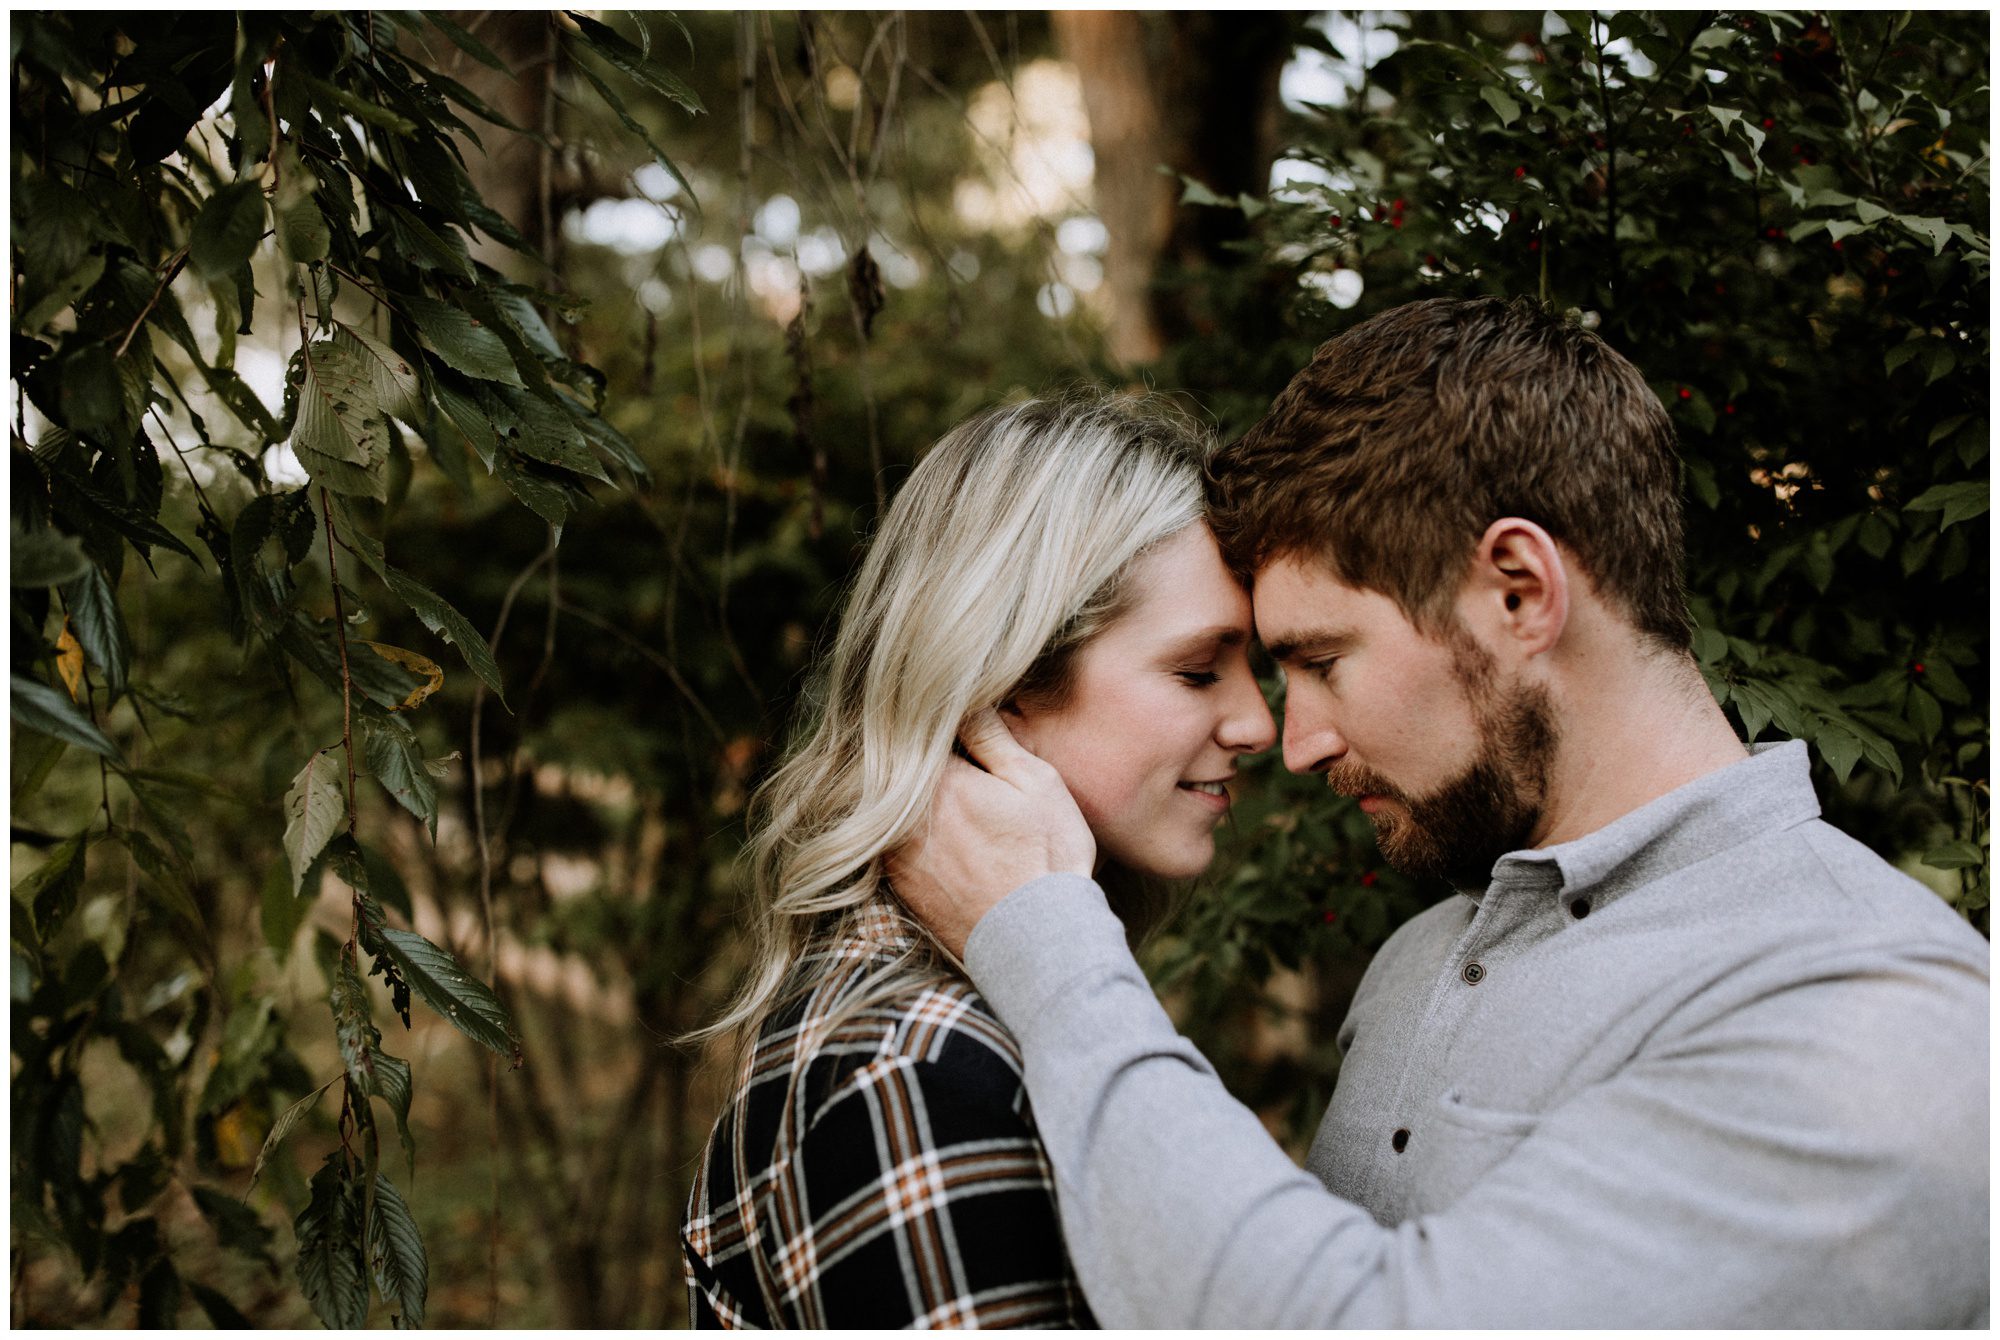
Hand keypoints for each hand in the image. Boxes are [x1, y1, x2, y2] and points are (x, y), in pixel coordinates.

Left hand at [889, 708, 1095, 956]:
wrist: (1035, 940)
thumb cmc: (1045, 856)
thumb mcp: (1035, 782)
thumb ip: (993, 738)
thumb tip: (968, 701)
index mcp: (936, 779)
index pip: (921, 733)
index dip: (943, 728)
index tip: (961, 733)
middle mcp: (902, 814)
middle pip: (902, 770)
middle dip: (928, 764)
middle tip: (967, 775)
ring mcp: (895, 852)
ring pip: (895, 808)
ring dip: (917, 801)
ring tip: (963, 813)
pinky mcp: (898, 884)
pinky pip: (895, 843)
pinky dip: (914, 836)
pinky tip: (952, 844)